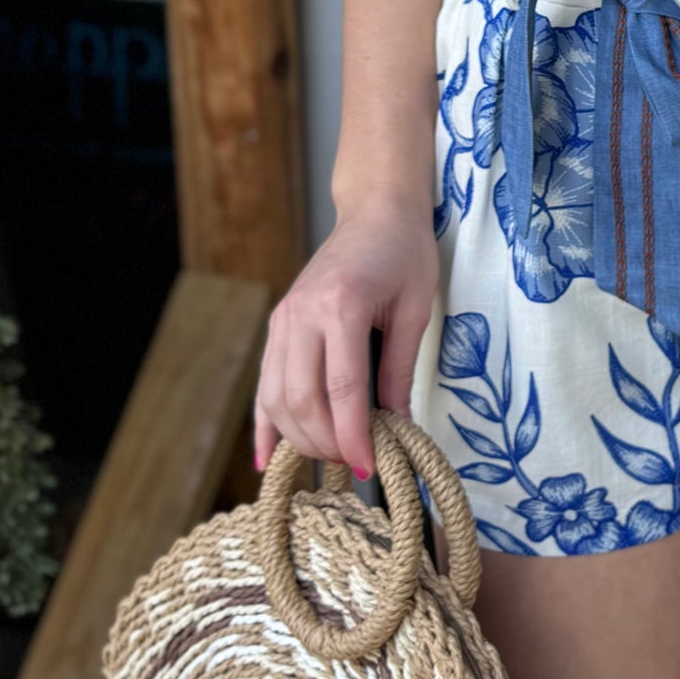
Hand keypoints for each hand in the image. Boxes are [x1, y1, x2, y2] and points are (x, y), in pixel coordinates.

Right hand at [254, 199, 437, 475]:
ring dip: (300, 437)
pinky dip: (266, 422)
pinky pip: (265, 383)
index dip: (353, 434)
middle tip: (357, 464)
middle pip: (301, 398)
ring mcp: (282, 320)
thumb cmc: (404, 254)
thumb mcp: (414, 310)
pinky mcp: (276, 326)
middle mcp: (301, 314)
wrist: (374, 211)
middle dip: (327, 442)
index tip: (372, 467)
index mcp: (340, 306)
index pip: (342, 388)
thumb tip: (397, 428)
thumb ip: (399, 370)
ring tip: (332, 458)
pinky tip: (269, 457)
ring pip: (276, 396)